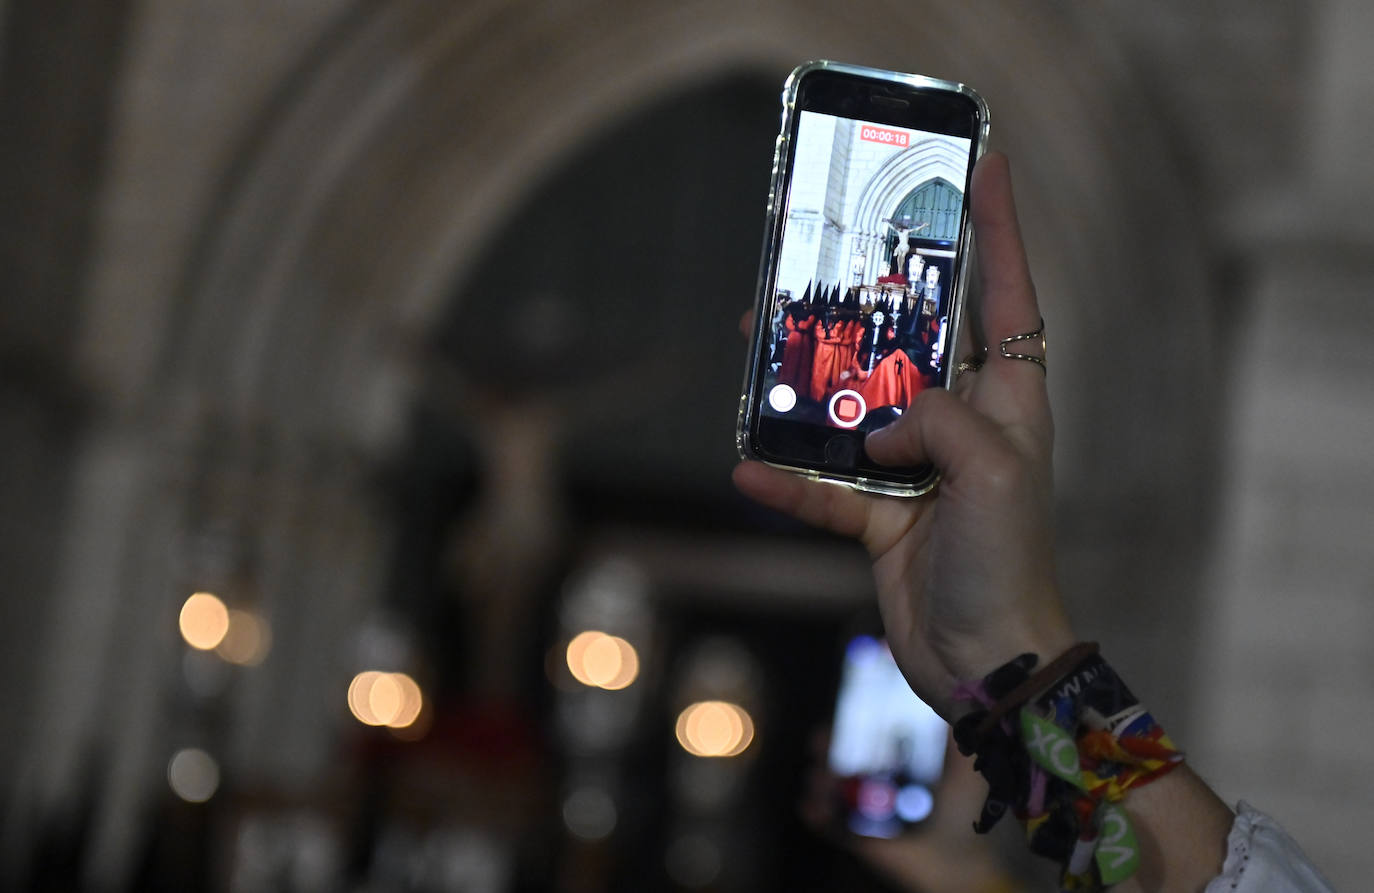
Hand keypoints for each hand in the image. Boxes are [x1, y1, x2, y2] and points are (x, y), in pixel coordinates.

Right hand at [733, 153, 1074, 717]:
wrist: (984, 659)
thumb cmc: (1010, 561)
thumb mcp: (990, 470)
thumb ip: (937, 419)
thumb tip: (879, 425)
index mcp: (1007, 398)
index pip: (1004, 296)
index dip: (998, 230)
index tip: (984, 165)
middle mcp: (962, 423)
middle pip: (910, 342)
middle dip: (869, 302)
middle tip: (821, 260)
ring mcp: (916, 469)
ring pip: (852, 408)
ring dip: (807, 387)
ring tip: (757, 349)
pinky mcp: (879, 515)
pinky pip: (822, 487)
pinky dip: (786, 482)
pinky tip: (746, 471)